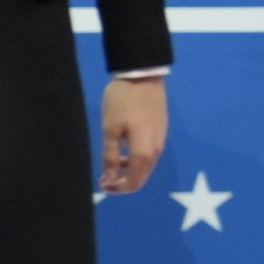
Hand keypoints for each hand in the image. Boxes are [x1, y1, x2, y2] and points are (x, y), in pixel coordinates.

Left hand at [100, 76, 167, 193]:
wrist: (143, 74)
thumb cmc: (123, 101)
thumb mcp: (110, 129)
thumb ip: (111, 157)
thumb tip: (110, 179)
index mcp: (143, 153)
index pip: (133, 184)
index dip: (117, 189)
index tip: (102, 184)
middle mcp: (156, 151)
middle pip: (141, 177)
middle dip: (123, 182)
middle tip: (104, 177)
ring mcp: (160, 140)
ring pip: (145, 166)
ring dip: (129, 170)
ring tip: (112, 161)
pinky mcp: (161, 130)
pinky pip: (149, 154)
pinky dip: (136, 159)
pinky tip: (124, 147)